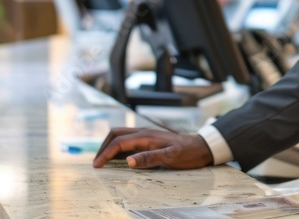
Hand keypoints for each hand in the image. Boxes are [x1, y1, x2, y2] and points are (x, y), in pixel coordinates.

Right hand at [92, 128, 214, 169]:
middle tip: (97, 162)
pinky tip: (120, 156)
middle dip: (103, 146)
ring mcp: (147, 134)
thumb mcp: (170, 157)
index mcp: (146, 136)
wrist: (201, 147)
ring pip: (121, 135)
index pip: (119, 143)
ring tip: (104, 159)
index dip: (105, 154)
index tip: (96, 165)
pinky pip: (129, 139)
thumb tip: (129, 161)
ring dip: (110, 145)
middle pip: (116, 134)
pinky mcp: (150, 138)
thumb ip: (150, 158)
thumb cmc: (187, 153)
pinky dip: (119, 146)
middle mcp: (144, 132)